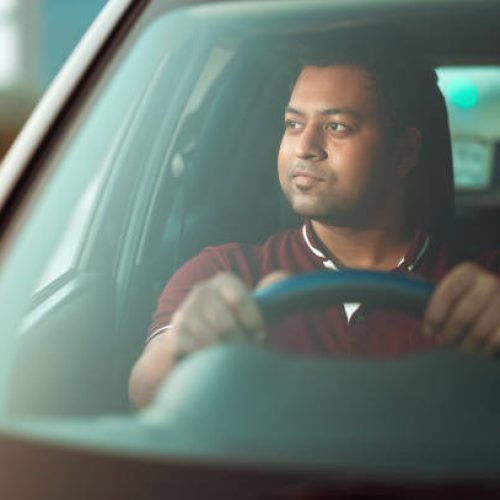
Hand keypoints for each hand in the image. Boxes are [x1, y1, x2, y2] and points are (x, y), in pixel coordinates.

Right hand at [171, 271, 287, 357]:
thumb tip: (285, 277)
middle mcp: (201, 292)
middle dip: (239, 343)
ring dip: (222, 354)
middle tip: (243, 350)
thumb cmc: (231, 329)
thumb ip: (269, 294)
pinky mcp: (173, 334)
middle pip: (226, 324)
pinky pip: (193, 349)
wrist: (191, 349)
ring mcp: (185, 312)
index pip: (238, 297)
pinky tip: (207, 360)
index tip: (259, 335)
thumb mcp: (252, 312)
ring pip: (211, 339)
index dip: (252, 320)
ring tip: (226, 357)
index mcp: (223, 282)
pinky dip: (204, 359)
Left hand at [423, 263, 499, 353]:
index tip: (427, 332)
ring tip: (458, 352)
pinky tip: (477, 352)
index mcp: (467, 272)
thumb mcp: (450, 291)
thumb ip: (426, 293)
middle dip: (448, 334)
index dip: (434, 315)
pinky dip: (484, 349)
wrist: (497, 301)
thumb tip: (395, 294)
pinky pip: (496, 340)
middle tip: (442, 344)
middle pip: (463, 316)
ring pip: (479, 330)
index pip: (446, 294)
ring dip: (465, 346)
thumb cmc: (465, 299)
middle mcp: (488, 282)